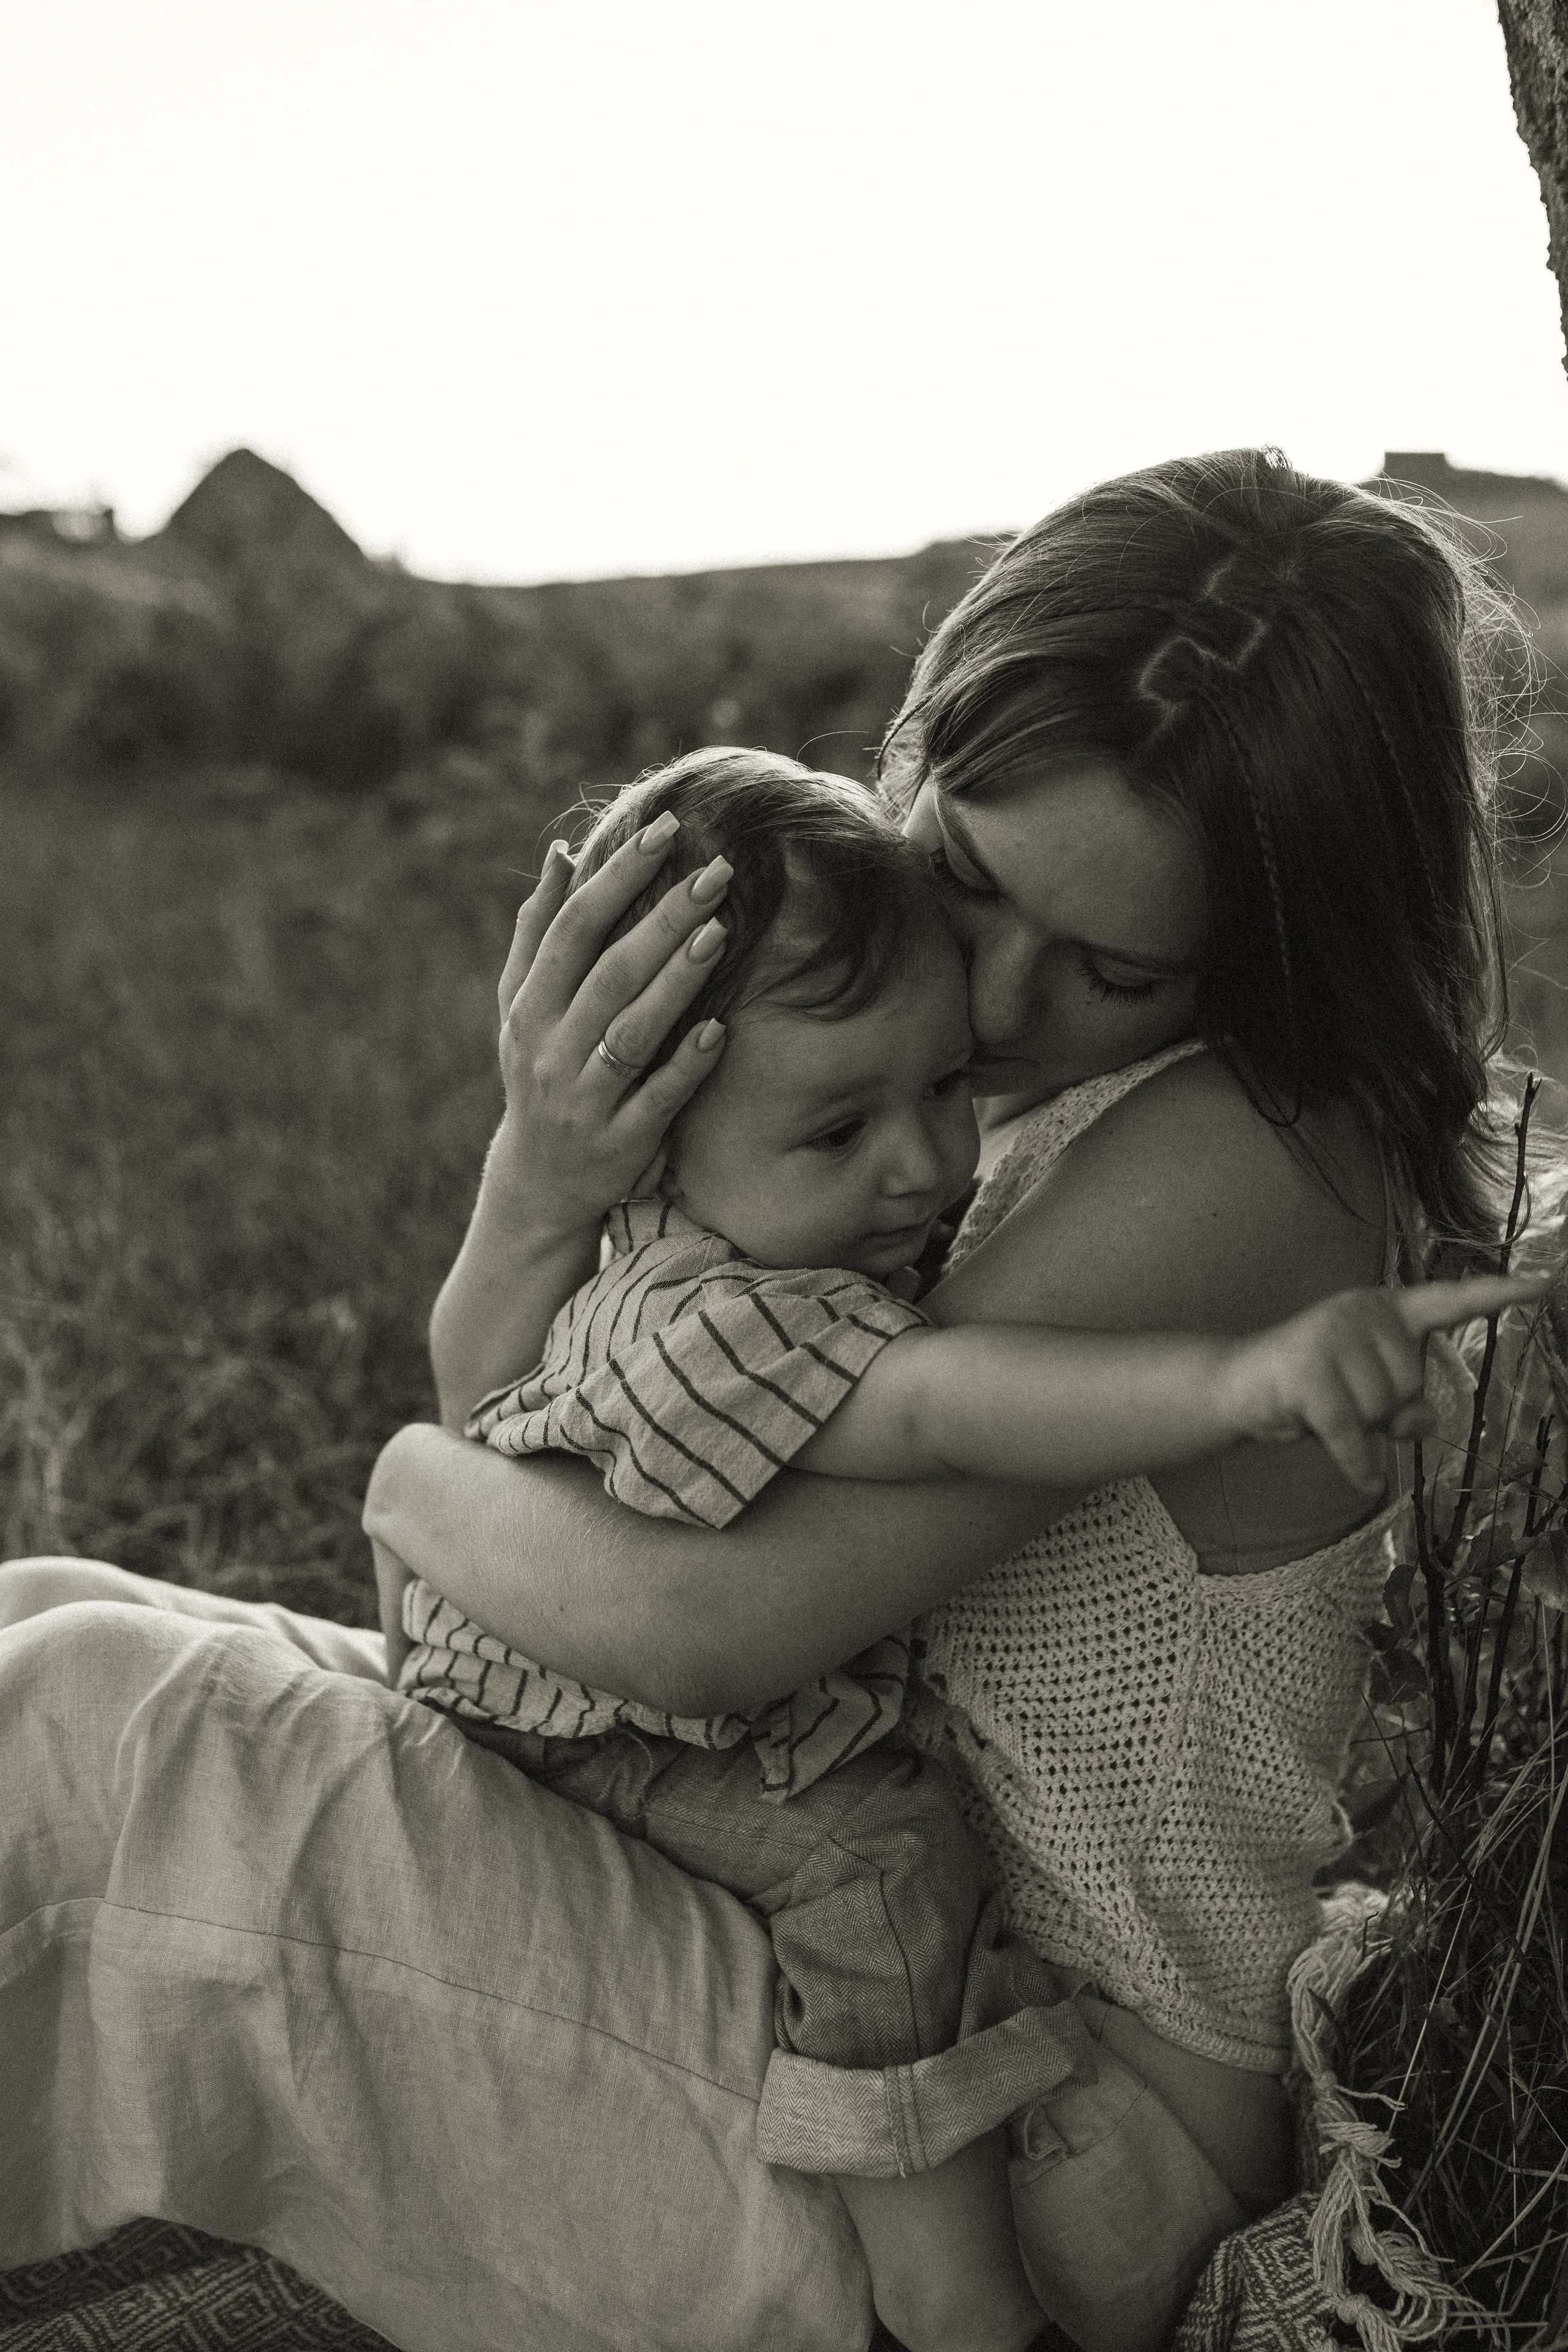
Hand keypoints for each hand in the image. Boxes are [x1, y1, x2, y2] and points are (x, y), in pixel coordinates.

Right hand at [495, 815, 731, 1234]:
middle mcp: (550, 1050)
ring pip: (631, 1033)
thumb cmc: (540, 1069)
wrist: (540, 1180)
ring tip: (720, 932)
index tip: (665, 830)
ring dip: (675, 982)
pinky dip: (685, 1066)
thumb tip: (564, 854)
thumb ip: (539, 931)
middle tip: (716, 871)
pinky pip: (656, 1100)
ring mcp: (584, 1099)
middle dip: (662, 917)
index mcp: (529, 1007)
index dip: (617, 877)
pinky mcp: (621, 1143)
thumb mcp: (522, 1005)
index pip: (573, 929)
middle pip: (609, 973)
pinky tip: (718, 1031)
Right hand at [1221, 1273, 1548, 1493]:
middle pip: (1414, 1385)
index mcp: (1384, 1309)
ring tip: (1321, 1410)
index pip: (1448, 1301)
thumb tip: (1422, 1422)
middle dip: (1384, 1409)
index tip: (1544, 1285)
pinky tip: (1358, 1474)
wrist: (1237, 1389)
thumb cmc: (1312, 1391)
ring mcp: (1332, 1335)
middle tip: (1342, 1401)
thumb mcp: (1369, 1397)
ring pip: (1384, 1410)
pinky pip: (1355, 1434)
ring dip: (1361, 1429)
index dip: (1496, 1294)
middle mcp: (1361, 1310)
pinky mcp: (1309, 1372)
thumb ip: (1405, 1405)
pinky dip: (1357, 1462)